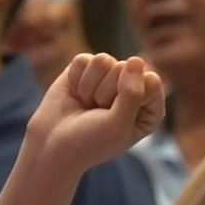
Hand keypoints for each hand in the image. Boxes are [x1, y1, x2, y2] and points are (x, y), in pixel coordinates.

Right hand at [27, 53, 164, 169]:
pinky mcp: (86, 69)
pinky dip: (75, 80)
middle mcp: (132, 88)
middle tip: (96, 113)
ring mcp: (108, 77)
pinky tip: (75, 96)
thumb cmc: (90, 141)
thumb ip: (133, 93)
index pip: (151, 80)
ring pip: (103, 60)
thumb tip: (136, 60)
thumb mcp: (118, 124)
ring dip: (89, 87)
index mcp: (150, 107)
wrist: (52, 145)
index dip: (129, 96)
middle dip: (105, 93)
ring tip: (87, 105)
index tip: (116, 116)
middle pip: (125, 68)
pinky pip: (83, 60)